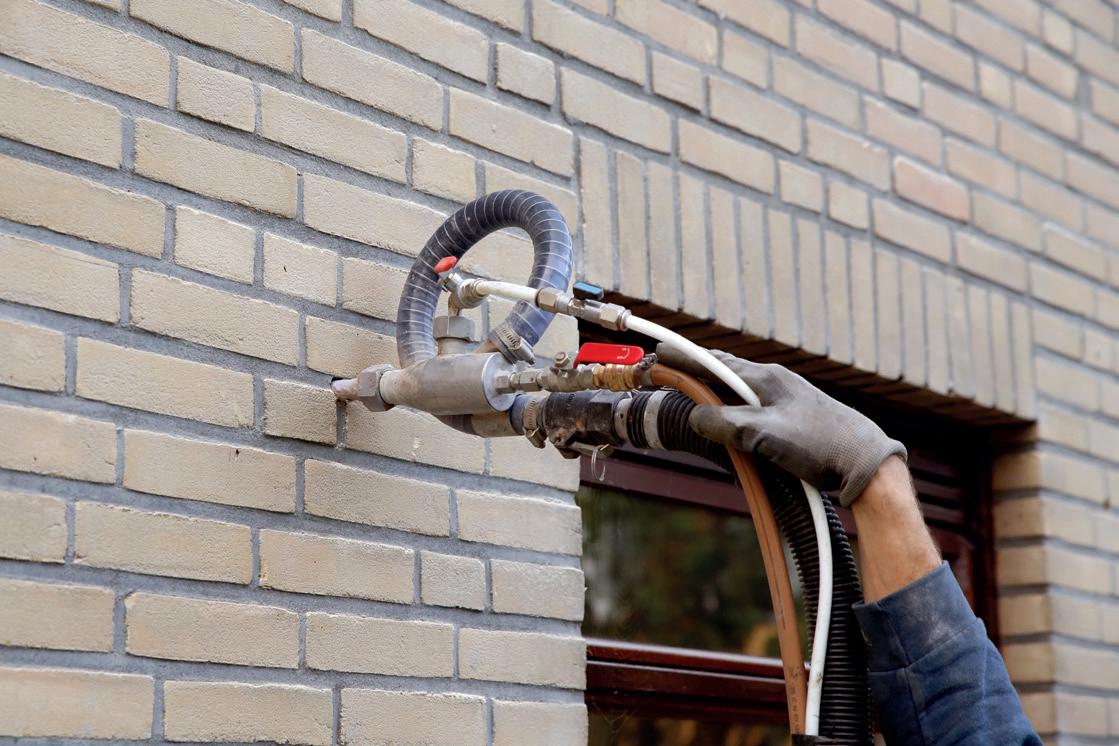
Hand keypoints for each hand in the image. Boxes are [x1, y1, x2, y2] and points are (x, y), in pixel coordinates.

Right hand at [656, 344, 906, 506]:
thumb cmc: (821, 445)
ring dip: (713, 387)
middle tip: (669, 369)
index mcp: (766, 378)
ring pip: (739, 387)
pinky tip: (731, 416)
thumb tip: (695, 415)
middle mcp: (775, 382)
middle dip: (695, 369)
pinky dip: (732, 405)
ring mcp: (786, 397)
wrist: (867, 462)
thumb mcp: (766, 435)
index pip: (715, 363)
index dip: (685, 358)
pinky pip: (752, 403)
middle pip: (725, 370)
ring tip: (692, 389)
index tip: (659, 351)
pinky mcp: (794, 416)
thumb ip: (727, 424)